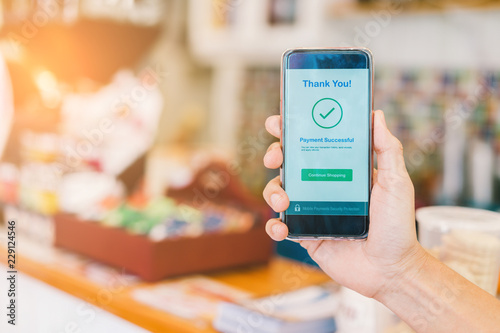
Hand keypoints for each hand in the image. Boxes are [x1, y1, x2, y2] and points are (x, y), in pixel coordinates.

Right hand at [262, 110, 427, 297]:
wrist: (391, 269)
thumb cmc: (397, 225)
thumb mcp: (396, 182)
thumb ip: (388, 149)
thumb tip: (378, 115)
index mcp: (341, 169)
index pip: (313, 144)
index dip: (293, 131)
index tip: (280, 121)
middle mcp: (323, 186)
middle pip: (289, 163)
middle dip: (274, 154)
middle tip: (274, 157)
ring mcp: (312, 210)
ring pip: (279, 191)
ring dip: (272, 190)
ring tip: (283, 199)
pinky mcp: (305, 234)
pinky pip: (281, 225)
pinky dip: (275, 225)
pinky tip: (282, 227)